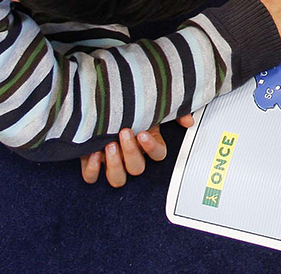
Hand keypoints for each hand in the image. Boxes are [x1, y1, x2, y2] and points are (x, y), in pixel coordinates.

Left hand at [80, 113, 194, 187]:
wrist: (99, 102)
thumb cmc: (127, 105)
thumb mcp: (149, 105)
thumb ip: (171, 111)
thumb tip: (189, 121)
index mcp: (147, 144)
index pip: (158, 155)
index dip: (151, 147)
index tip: (143, 133)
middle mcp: (131, 156)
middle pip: (137, 169)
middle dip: (130, 152)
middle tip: (123, 132)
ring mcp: (112, 162)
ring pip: (117, 179)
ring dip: (114, 165)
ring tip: (109, 145)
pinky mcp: (92, 163)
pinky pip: (92, 177)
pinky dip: (92, 169)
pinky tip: (93, 152)